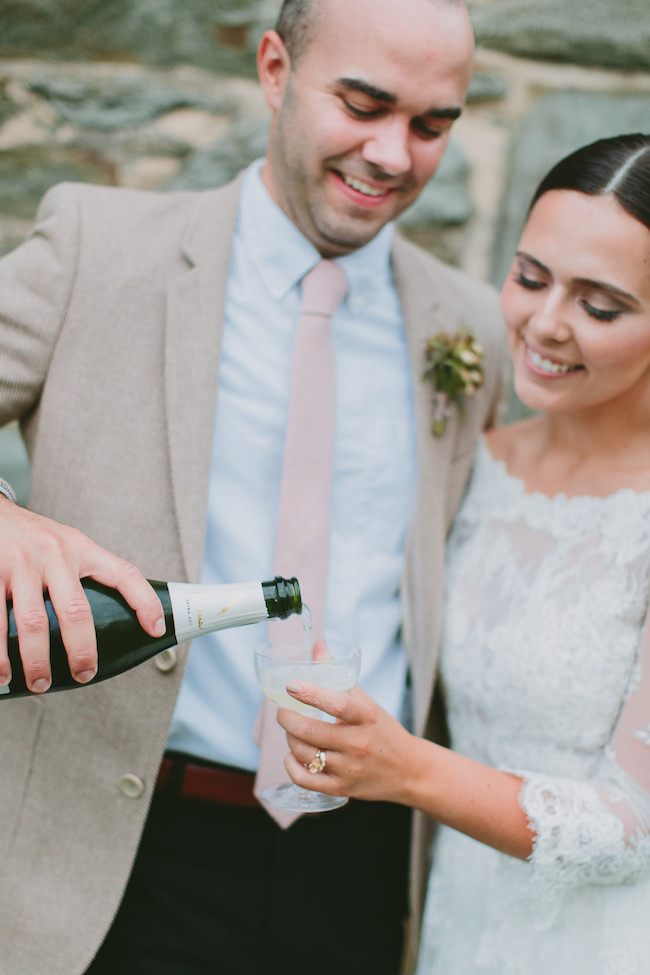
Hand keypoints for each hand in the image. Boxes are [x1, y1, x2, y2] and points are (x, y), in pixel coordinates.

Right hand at [0, 500, 164, 691]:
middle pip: (76, 611)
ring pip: (34, 623)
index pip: (123, 573)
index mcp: (80, 548)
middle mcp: (53, 554)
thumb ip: (82, 572)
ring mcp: (20, 564)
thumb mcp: (65, 544)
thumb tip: (108, 616)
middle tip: (84, 674)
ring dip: (36, 660)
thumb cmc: (32, 537)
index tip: (157, 630)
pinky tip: (2, 672)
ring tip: (40, 683)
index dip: (144, 602)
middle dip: (82, 650)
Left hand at [277, 681, 417, 803]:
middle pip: (311, 731)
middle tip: (283, 710)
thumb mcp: (366, 702)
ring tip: (291, 729)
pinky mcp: (342, 789)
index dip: (311, 693)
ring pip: (304, 753)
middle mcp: (358, 743)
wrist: (409, 771)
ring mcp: (349, 768)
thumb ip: (338, 674)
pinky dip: (291, 765)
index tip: (291, 685)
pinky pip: (305, 779)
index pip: (337, 704)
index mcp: (366, 717)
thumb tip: (317, 645)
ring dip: (289, 738)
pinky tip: (292, 755)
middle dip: (287, 718)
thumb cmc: (382, 730)